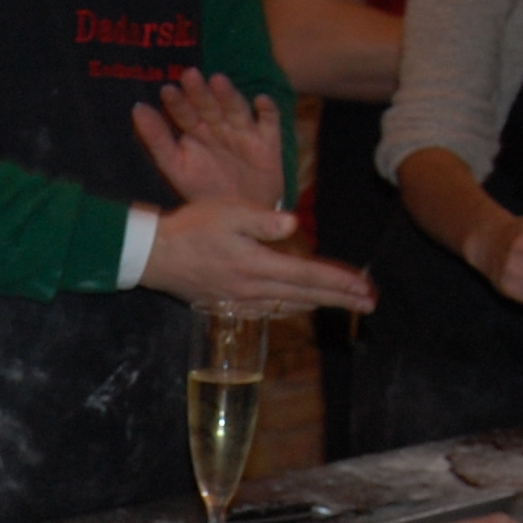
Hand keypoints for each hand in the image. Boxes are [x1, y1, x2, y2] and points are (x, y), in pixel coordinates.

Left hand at [131, 70, 284, 207]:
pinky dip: (268, 110)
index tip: (167, 91)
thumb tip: (137, 108)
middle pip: (209, 105)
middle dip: (200, 92)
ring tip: (218, 81)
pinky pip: (270, 121)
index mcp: (196, 131)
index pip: (184, 113)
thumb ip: (157, 140)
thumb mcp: (177, 169)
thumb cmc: (204, 192)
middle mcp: (219, 127)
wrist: (242, 217)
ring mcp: (244, 132)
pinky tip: (261, 101)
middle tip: (189, 76)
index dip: (176, 102)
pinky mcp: (268, 140)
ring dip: (228, 95)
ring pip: (236, 108)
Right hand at [141, 203, 374, 312]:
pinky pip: (271, 310)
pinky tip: (301, 306)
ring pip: (290, 306)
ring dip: (320, 304)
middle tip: (369, 304)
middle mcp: (253, 289)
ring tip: (344, 305)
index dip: (339, 282)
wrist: (154, 256)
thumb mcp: (227, 212)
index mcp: (257, 265)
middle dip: (340, 299)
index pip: (308, 276)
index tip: (364, 287)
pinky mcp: (230, 305)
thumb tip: (293, 225)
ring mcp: (242, 301)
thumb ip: (262, 220)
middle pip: (306, 297)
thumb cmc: (190, 228)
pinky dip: (293, 308)